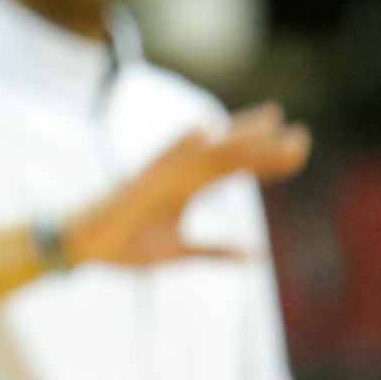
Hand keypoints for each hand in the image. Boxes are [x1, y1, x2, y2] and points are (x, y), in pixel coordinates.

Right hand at [62, 109, 311, 269]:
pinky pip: (162, 159)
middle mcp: (179, 178)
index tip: (298, 151)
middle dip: (263, 146)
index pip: (235, 170)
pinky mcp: (137, 183)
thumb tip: (255, 256)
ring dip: (235, 138)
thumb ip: (215, 252)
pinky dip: (181, 144)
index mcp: (188, 191)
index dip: (266, 162)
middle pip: (229, 156)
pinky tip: (204, 129)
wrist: (80, 247)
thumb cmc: (124, 246)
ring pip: (206, 152)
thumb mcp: (179, 254)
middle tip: (300, 134)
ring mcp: (160, 177)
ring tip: (267, 123)